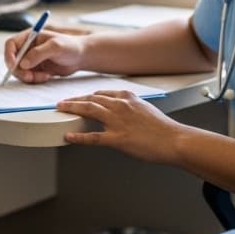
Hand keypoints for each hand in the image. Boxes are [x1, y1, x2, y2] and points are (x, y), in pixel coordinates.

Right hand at [3, 28, 85, 82]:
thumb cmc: (70, 46)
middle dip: (19, 71)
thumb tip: (23, 63)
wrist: (81, 57)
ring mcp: (31, 59)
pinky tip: (47, 76)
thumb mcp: (55, 46)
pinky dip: (35, 80)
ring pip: (19, 71)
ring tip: (45, 76)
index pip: (11, 44)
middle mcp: (28, 48)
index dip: (9, 55)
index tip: (13, 65)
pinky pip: (28, 77)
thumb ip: (39, 53)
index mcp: (30, 37)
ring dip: (29, 77)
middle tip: (29, 77)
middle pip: (12, 60)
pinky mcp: (35, 69)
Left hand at [56, 89, 181, 163]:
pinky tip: (69, 136)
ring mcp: (117, 121)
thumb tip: (121, 111)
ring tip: (60, 110)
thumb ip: (130, 107)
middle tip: (62, 102)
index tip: (78, 98)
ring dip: (71, 109)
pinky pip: (93, 137)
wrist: (174, 140)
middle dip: (74, 100)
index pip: (101, 93)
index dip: (86, 96)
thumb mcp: (145, 109)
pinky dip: (78, 137)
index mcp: (127, 97)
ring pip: (88, 110)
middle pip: (91, 99)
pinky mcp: (118, 138)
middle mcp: (120, 105)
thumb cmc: (163, 129)